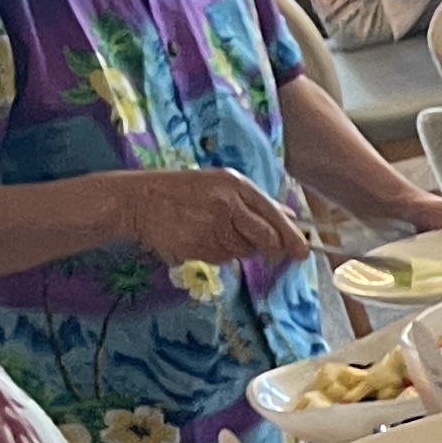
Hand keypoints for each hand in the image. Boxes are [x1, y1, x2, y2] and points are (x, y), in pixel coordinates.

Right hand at [117, 166, 308, 270]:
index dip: (292, 238)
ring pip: (242, 251)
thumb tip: (290, 217)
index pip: (274, 216)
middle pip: (265, 239)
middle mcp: (226, 204)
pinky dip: (216, 253)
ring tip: (214, 230)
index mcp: (236, 186)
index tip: (302, 252)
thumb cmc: (185, 190)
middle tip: (270, 253)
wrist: (139, 199)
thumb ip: (258, 201)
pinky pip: (220, 258)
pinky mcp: (195, 245)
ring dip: (237, 248)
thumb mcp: (223, 184)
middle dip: (271, 250)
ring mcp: (210, 226)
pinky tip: (200, 237)